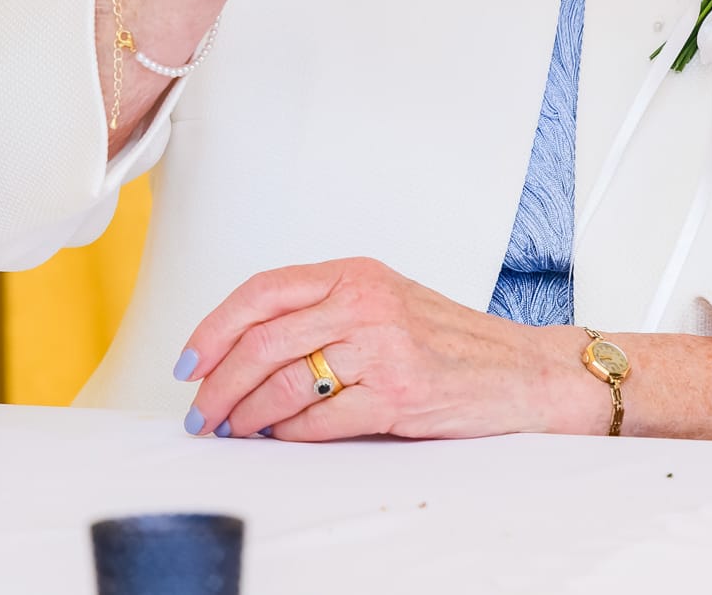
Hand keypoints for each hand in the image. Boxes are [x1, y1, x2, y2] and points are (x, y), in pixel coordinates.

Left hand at [176, 258, 586, 440]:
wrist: (522, 371)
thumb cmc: (451, 342)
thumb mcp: (385, 303)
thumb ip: (324, 313)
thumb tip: (244, 353)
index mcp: (356, 273)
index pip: (263, 291)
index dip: (214, 328)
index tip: (189, 361)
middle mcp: (366, 302)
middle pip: (263, 341)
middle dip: (218, 384)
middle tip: (200, 411)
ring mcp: (383, 348)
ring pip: (284, 381)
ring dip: (246, 414)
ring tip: (233, 430)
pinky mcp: (398, 395)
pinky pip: (322, 420)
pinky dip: (291, 435)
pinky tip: (281, 438)